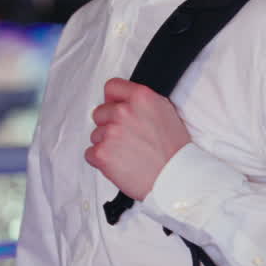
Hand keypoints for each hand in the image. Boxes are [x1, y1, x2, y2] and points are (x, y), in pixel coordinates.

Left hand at [85, 78, 191, 200]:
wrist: (175, 178)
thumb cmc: (174, 151)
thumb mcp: (165, 112)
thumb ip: (142, 103)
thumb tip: (126, 101)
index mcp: (141, 97)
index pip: (112, 87)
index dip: (112, 100)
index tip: (115, 109)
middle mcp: (124, 111)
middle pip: (99, 112)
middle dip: (109, 125)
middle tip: (126, 139)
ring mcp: (111, 132)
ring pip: (95, 134)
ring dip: (106, 144)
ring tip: (127, 154)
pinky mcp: (102, 153)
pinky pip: (90, 153)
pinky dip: (100, 160)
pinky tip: (118, 164)